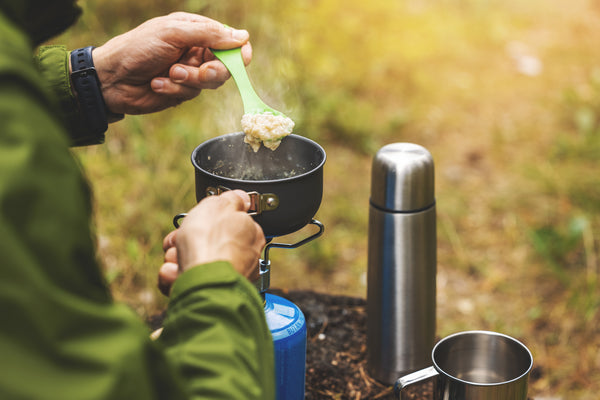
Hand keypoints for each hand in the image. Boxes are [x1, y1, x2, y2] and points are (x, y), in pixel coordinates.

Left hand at [91, 12, 251, 114]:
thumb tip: (242, 37)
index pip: (229, 41)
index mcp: (195, 30)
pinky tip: (157, 83)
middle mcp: (196, 51)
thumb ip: (208, 34)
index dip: (239, 52)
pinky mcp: (181, 91)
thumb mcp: (173, 33)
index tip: (242, 60)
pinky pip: (191, 94)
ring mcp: (190, 72)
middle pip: (225, 66)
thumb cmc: (138, 48)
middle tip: (199, 72)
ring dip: (189, 80)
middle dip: (212, 71)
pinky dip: (174, 89)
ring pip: (210, 83)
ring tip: (168, 74)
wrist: (111, 78)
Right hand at [158, 190, 264, 294]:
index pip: (228, 223)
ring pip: (191, 261)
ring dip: (176, 258)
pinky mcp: (206, 294)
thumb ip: (232, 199)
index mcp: (250, 235)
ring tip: (176, 259)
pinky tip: (175, 273)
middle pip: (206, 243)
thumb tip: (242, 198)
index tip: (197, 219)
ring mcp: (224, 277)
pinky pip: (184, 280)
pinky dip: (174, 276)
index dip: (207, 219)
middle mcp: (242, 259)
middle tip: (180, 239)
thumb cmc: (211, 244)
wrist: (201, 283)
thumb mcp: (220, 205)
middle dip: (185, 240)